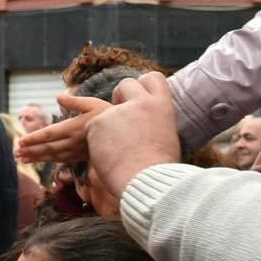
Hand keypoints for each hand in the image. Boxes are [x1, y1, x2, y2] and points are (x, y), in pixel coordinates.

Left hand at [14, 94, 114, 163]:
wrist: (126, 133)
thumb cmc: (108, 113)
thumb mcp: (93, 103)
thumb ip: (74, 102)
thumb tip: (58, 96)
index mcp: (74, 128)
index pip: (50, 134)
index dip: (34, 138)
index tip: (20, 141)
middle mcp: (73, 141)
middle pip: (48, 147)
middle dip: (31, 150)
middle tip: (15, 153)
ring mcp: (77, 150)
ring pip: (53, 155)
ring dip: (37, 157)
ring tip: (22, 159)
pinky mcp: (81, 155)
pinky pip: (62, 159)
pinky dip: (49, 160)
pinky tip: (41, 160)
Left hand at [86, 72, 181, 199]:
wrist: (145, 181)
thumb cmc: (159, 169)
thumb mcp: (166, 138)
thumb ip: (154, 124)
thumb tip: (147, 126)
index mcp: (162, 105)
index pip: (154, 78)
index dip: (144, 85)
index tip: (138, 96)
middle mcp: (140, 102)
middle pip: (127, 84)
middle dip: (121, 96)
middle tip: (120, 115)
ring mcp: (117, 111)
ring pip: (105, 111)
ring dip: (107, 126)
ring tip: (116, 151)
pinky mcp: (98, 121)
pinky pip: (93, 128)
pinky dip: (97, 141)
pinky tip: (106, 155)